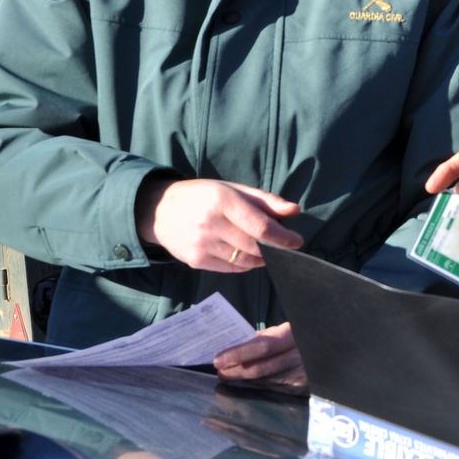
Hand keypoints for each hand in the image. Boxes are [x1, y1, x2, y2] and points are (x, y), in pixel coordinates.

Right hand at [136, 178, 301, 271]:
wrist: (160, 211)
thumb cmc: (203, 196)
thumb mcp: (232, 189)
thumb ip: (265, 201)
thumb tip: (294, 211)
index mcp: (222, 200)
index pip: (260, 225)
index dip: (283, 237)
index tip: (297, 241)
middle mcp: (210, 224)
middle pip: (254, 246)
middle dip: (275, 249)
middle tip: (287, 248)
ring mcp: (201, 245)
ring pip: (244, 261)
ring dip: (262, 259)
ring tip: (269, 252)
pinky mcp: (195, 261)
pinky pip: (230, 268)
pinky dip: (245, 265)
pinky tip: (249, 256)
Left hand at [214, 321, 306, 392]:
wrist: (339, 349)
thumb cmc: (310, 334)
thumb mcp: (292, 329)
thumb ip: (269, 337)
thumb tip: (241, 344)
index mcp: (297, 336)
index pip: (263, 346)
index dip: (239, 353)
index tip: (218, 359)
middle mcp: (301, 358)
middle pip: (260, 368)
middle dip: (236, 370)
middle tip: (219, 370)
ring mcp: (302, 376)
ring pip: (265, 382)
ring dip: (243, 381)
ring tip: (227, 375)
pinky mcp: (303, 390)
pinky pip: (274, 389)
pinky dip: (257, 386)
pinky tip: (246, 384)